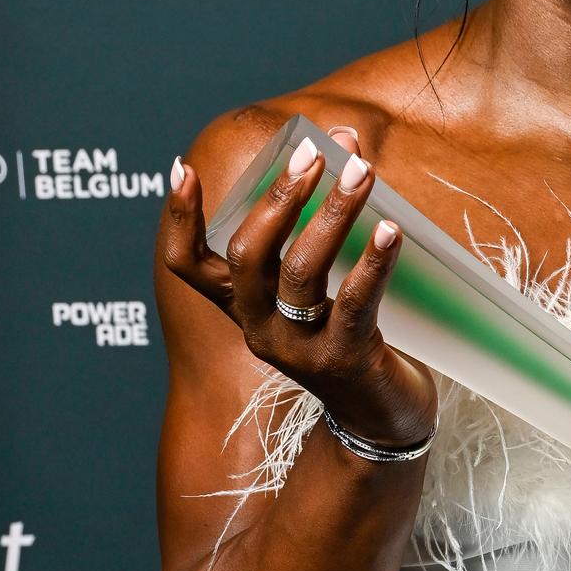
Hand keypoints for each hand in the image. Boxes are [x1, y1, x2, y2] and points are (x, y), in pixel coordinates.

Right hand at [159, 129, 435, 449]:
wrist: (383, 419)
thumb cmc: (350, 337)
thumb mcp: (313, 295)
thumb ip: (311, 239)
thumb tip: (340, 155)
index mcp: (243, 309)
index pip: (189, 267)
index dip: (180, 220)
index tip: (182, 169)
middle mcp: (260, 329)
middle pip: (249, 254)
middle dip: (280, 196)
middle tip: (313, 152)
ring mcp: (299, 349)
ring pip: (301, 270)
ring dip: (332, 213)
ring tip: (361, 171)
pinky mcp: (344, 361)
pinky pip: (354, 302)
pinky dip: (373, 261)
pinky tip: (390, 229)